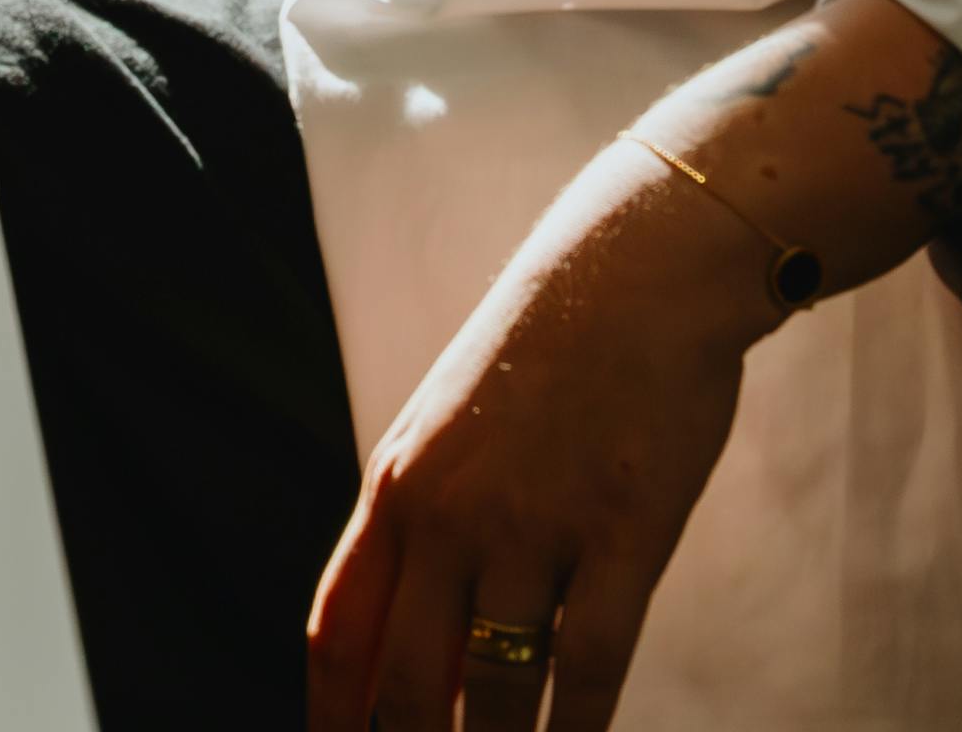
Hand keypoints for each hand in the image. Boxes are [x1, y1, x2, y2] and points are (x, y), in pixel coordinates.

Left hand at [306, 149, 776, 731]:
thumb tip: (408, 639)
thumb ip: (421, 530)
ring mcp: (533, 525)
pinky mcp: (622, 532)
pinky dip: (576, 731)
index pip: (339, 632)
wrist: (629, 275)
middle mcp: (448, 515)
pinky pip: (589, 663)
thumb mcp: (444, 431)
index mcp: (395, 490)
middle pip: (407, 682)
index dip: (332, 716)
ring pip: (496, 688)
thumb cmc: (540, 359)